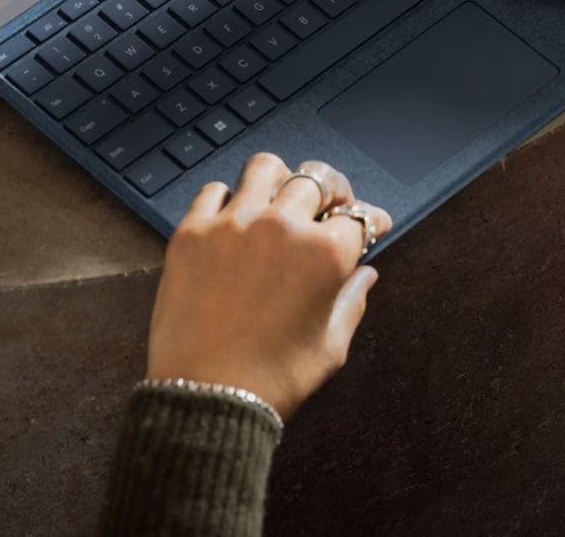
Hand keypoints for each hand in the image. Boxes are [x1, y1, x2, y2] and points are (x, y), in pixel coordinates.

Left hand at [147, 153, 393, 418]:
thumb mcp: (331, 346)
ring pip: (265, 167)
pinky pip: (213, 191)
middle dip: (330, 191)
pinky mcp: (193, 233)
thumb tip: (365, 275)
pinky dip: (227, 199)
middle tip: (328, 207)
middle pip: (317, 179)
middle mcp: (284, 227)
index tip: (371, 224)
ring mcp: (234, 224)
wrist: (208, 398)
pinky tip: (232, 219)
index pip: (360, 216)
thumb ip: (353, 302)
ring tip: (278, 199)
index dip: (370, 220)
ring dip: (280, 180)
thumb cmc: (275, 379)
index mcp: (327, 253)